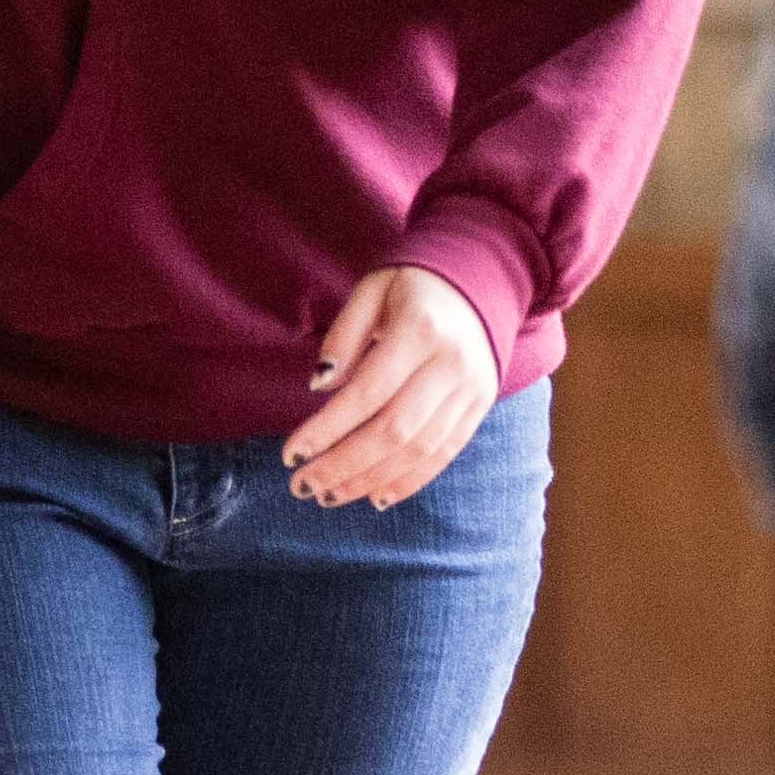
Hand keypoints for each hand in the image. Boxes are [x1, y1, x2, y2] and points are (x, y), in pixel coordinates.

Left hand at [290, 264, 496, 508]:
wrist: (483, 278)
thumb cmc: (414, 285)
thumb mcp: (373, 289)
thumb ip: (344, 335)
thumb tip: (319, 386)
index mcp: (419, 330)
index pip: (367, 392)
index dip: (327, 429)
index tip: (291, 455)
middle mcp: (450, 364)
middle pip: (393, 430)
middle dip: (343, 465)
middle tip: (303, 485)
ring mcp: (470, 389)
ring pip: (418, 450)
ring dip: (370, 480)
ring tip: (330, 495)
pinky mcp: (480, 406)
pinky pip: (444, 454)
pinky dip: (409, 481)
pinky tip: (376, 497)